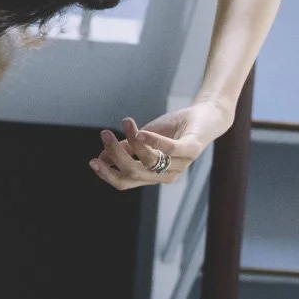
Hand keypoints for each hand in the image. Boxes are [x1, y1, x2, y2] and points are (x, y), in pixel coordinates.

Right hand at [88, 101, 232, 191]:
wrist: (206, 116)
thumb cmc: (175, 129)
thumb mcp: (146, 137)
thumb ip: (128, 148)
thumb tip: (102, 156)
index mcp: (154, 175)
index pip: (127, 182)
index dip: (108, 175)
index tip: (92, 161)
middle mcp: (167, 175)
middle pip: (134, 173)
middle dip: (115, 156)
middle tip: (104, 135)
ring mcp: (180, 165)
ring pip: (149, 161)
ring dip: (132, 142)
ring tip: (124, 123)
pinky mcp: (192, 150)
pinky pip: (169, 150)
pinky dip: (153, 141)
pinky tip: (140, 132)